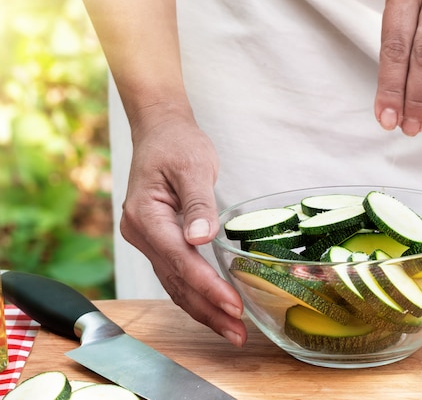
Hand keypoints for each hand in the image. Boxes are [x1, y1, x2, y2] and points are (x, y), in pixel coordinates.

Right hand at [119, 104, 246, 346]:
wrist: (161, 132)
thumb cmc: (177, 143)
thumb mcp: (193, 166)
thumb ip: (198, 203)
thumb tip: (202, 238)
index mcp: (145, 215)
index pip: (179, 259)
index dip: (207, 286)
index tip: (233, 306)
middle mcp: (141, 233)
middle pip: (176, 280)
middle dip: (208, 309)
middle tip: (238, 333)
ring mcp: (147, 240)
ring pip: (175, 283)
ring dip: (203, 310)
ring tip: (232, 331)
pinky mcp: (158, 241)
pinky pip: (176, 274)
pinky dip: (196, 294)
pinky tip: (215, 309)